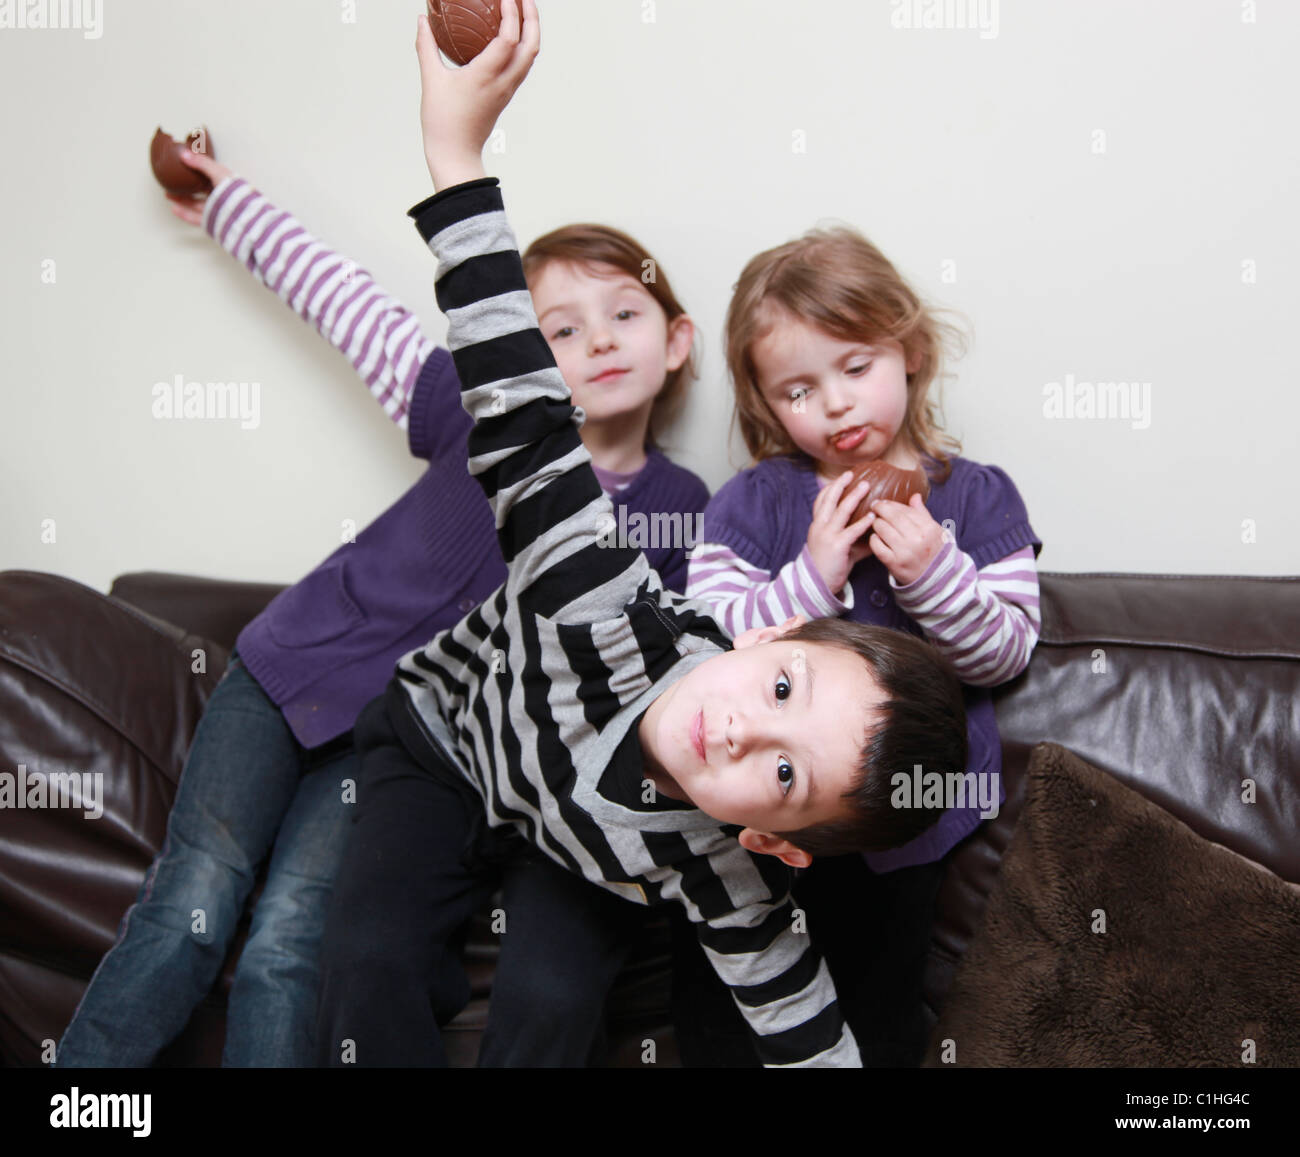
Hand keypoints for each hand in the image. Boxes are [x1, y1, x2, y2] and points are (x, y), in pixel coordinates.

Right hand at [164, 150, 233, 225]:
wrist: (243, 215)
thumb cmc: (235, 192)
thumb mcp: (218, 173)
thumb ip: (201, 163)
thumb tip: (183, 154)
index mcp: (225, 183)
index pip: (209, 174)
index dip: (196, 169)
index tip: (182, 165)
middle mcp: (221, 196)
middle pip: (201, 190)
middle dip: (186, 186)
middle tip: (171, 181)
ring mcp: (217, 210)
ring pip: (196, 204)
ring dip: (182, 199)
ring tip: (168, 194)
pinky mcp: (213, 222)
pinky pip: (196, 217)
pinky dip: (184, 213)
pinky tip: (174, 208)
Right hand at [416, 0, 539, 190]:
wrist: (455, 153)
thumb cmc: (442, 121)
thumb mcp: (431, 80)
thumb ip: (426, 46)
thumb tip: (422, 21)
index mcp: (486, 76)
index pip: (509, 39)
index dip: (512, 15)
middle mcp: (503, 82)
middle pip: (531, 46)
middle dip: (532, 19)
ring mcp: (507, 90)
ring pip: (530, 58)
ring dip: (531, 33)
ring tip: (523, 12)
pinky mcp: (505, 95)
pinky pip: (521, 66)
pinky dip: (523, 47)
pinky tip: (512, 37)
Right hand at [805, 471, 877, 598]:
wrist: (818, 584)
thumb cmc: (829, 565)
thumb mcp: (837, 547)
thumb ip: (854, 537)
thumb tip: (874, 531)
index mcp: (817, 525)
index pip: (820, 501)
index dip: (830, 488)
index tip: (841, 478)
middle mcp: (820, 527)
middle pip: (829, 500)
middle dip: (840, 485)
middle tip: (852, 474)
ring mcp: (827, 535)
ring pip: (841, 511)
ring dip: (854, 497)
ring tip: (866, 487)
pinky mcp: (837, 546)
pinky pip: (852, 531)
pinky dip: (863, 522)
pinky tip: (873, 516)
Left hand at [868, 493, 945, 585]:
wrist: (936, 579)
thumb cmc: (934, 551)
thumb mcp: (934, 531)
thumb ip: (922, 513)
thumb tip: (914, 496)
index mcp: (928, 528)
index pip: (904, 510)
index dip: (891, 504)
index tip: (883, 502)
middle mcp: (917, 539)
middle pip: (892, 517)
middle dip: (880, 509)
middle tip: (874, 506)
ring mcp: (905, 552)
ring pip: (882, 529)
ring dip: (876, 523)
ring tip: (876, 523)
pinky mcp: (894, 564)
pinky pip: (877, 546)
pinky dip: (874, 539)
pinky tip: (876, 537)